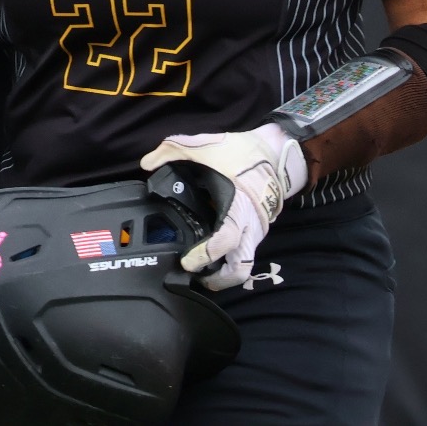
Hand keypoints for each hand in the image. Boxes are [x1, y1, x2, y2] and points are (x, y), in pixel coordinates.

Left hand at [140, 124, 306, 290]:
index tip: (187, 262)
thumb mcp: (208, 145)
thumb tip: (146, 162)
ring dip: (225, 274)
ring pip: (245, 266)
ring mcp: (258, 231)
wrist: (279, 152)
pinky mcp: (259, 230)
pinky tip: (214, 253)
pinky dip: (231, 259)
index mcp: (240, 208)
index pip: (226, 241)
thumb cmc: (245, 152)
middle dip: (218, 280)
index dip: (205, 255)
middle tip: (196, 277)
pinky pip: (245, 253)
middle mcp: (252, 226)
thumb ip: (174, 149)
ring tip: (204, 272)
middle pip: (240, 269)